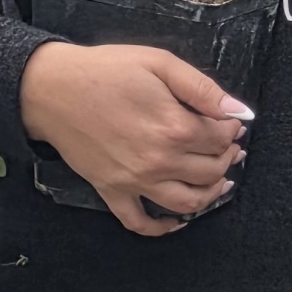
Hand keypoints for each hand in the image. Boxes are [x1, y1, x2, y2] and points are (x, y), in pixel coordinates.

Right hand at [20, 40, 246, 235]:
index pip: (220, 138)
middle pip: (210, 171)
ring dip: (210, 194)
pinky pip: (140, 222)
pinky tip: (177, 220)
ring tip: (219, 181)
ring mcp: (135, 181)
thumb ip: (202, 88)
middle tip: (228, 147)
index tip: (230, 123)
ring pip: (187, 203)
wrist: (52, 88)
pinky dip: (162, 228)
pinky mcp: (112, 191)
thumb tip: (238, 111)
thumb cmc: (105, 70)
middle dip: (226, 158)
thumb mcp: (159, 63)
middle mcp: (159, 161)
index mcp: (174, 127)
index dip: (231, 130)